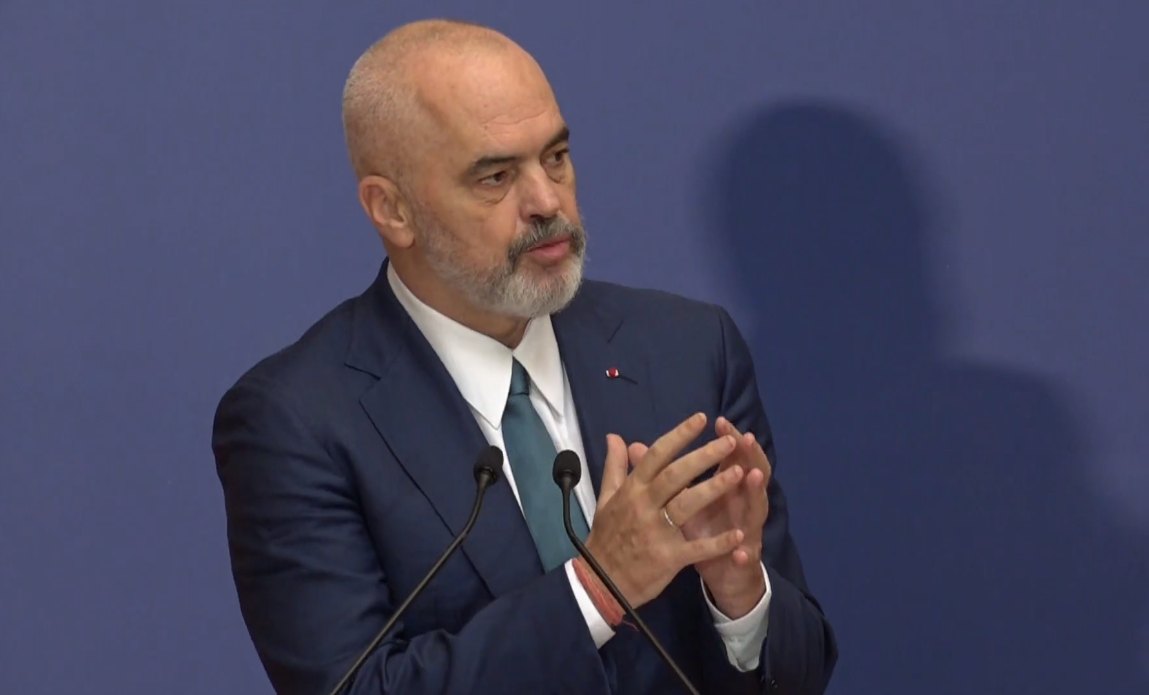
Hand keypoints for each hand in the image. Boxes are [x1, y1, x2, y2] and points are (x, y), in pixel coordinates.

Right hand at [583, 413, 747, 609]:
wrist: (599, 582)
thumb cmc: (606, 538)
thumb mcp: (605, 499)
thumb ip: (614, 466)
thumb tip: (615, 436)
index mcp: (631, 490)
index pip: (656, 455)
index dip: (679, 436)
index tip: (701, 419)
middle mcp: (644, 506)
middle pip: (676, 474)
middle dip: (704, 456)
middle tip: (730, 441)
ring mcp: (656, 532)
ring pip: (687, 504)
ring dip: (714, 488)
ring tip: (739, 473)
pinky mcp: (667, 558)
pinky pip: (696, 548)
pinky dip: (718, 542)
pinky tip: (738, 534)